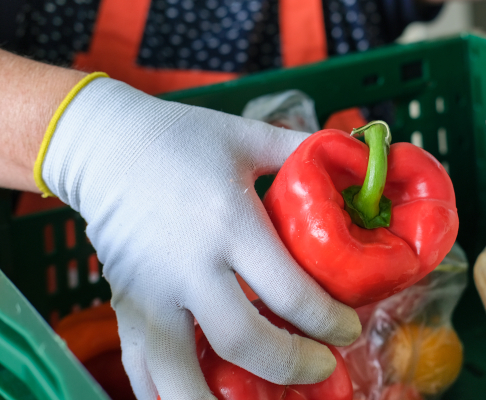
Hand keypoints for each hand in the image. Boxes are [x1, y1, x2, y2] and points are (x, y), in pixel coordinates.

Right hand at [40, 78, 360, 399]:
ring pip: (180, 374)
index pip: (289, 291)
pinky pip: (141, 369)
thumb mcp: (248, 138)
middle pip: (243, 341)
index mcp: (229, 222)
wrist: (105, 145)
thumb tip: (356, 157)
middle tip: (321, 367)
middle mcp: (189, 265)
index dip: (328, 321)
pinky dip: (167, 396)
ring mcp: (149, 293)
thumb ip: (302, 150)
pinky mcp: (123, 307)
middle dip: (292, 365)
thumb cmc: (183, 139)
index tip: (348, 330)